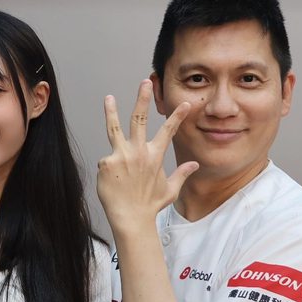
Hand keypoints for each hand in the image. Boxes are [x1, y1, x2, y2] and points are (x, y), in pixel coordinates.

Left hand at [96, 80, 197, 229]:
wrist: (130, 219)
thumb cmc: (149, 206)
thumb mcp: (170, 190)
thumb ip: (181, 174)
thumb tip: (195, 164)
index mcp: (154, 156)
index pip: (168, 130)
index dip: (177, 116)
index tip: (185, 103)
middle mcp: (138, 152)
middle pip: (139, 119)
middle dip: (142, 99)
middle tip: (144, 82)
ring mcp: (121, 155)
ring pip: (115, 128)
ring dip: (112, 111)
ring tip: (109, 98)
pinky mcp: (106, 162)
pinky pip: (106, 159)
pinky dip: (109, 167)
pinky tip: (112, 181)